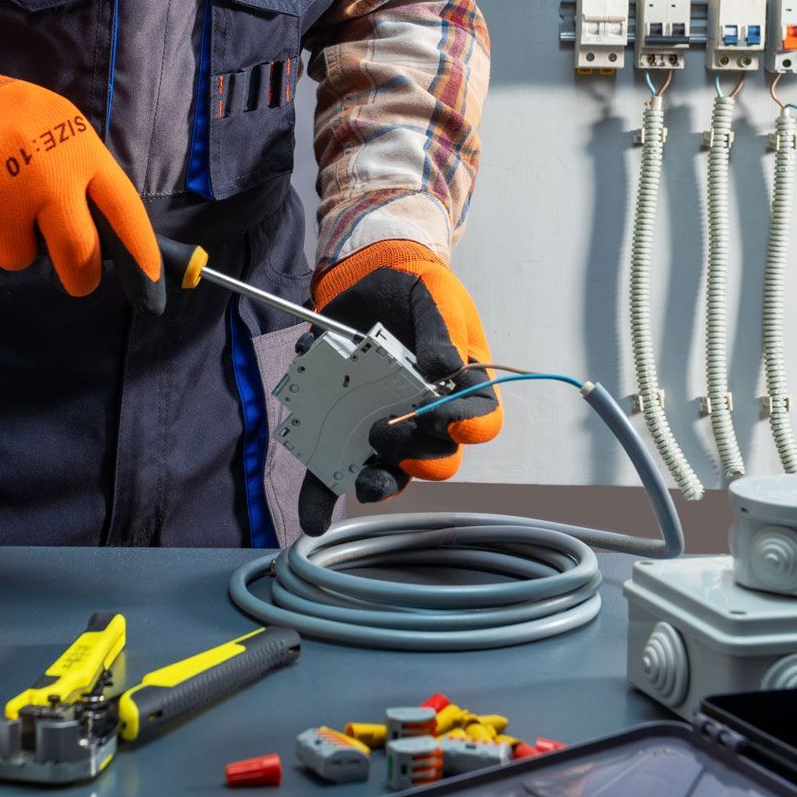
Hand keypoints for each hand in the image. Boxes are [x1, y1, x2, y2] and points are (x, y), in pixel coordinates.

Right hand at [0, 42, 163, 310]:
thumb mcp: (51, 124)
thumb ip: (78, 173)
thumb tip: (105, 241)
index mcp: (77, 147)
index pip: (124, 210)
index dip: (141, 254)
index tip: (151, 286)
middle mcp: (46, 173)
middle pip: (78, 254)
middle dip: (80, 277)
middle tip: (75, 278)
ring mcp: (2, 194)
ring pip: (21, 258)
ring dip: (9, 243)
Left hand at [297, 240, 500, 534]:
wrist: (374, 277)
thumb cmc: (420, 291)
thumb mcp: (437, 296)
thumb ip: (441, 329)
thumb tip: (441, 368)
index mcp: (465, 390)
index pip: (481, 423)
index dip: (465, 428)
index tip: (442, 417)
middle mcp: (429, 419)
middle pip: (437, 459)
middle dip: (415, 454)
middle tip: (384, 430)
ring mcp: (388, 427)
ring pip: (392, 474)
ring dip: (377, 483)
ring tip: (360, 480)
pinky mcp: (346, 428)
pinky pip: (337, 469)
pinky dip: (323, 495)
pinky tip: (314, 518)